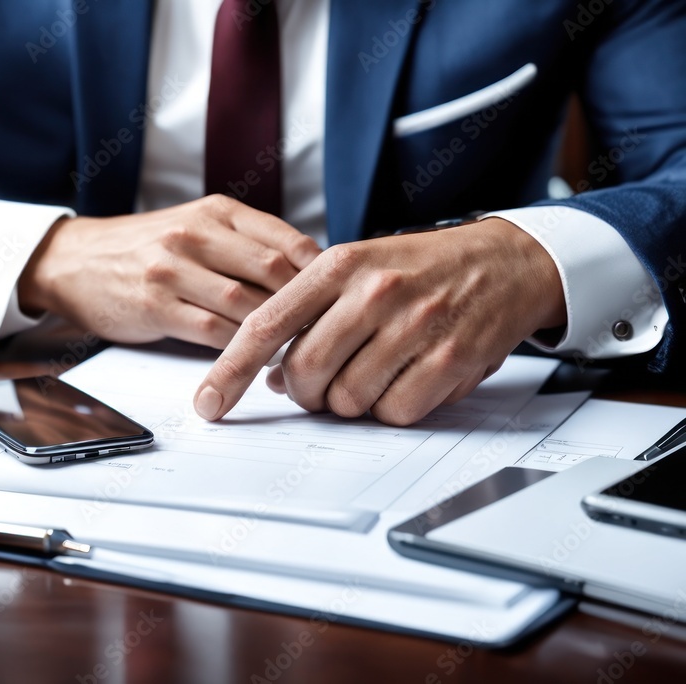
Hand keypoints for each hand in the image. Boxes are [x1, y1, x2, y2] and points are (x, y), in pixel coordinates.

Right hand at [18, 195, 320, 347]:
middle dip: (306, 306)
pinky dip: (240, 348)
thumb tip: (308, 273)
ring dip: (277, 332)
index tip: (338, 298)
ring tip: (299, 351)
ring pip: (246, 305)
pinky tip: (255, 359)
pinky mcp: (156, 306)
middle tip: (327, 332)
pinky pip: (213, 332)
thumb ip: (245, 242)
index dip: (321, 274)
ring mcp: (173, 271)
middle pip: (274, 272)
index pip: (286, 240)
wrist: (75, 261)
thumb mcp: (195, 225)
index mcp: (215, 212)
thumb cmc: (144, 248)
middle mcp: (196, 235)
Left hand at [193, 218, 566, 424]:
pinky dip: (392, 408)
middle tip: (322, 383)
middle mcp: (372, 293)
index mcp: (338, 266)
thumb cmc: (421, 268)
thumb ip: (310, 314)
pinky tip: (406, 379)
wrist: (504, 261)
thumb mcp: (358, 268)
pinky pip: (394, 412)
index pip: (265, 325)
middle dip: (305, 392)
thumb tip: (274, 374)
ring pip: (347, 399)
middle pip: (304, 373)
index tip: (208, 403)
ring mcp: (413, 327)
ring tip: (374, 371)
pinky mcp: (449, 360)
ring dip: (351, 401)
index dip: (230, 371)